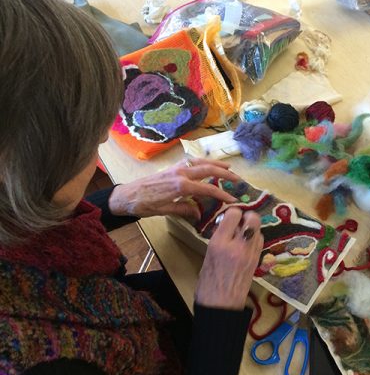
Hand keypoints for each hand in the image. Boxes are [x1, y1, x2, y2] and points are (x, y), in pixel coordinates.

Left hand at [108, 158, 239, 219]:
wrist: (127, 195)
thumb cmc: (144, 205)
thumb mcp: (166, 211)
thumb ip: (185, 210)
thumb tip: (200, 213)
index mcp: (181, 186)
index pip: (208, 189)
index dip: (222, 194)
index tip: (233, 199)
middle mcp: (181, 173)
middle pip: (209, 170)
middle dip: (225, 173)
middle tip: (238, 179)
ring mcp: (177, 168)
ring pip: (202, 162)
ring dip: (216, 163)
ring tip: (229, 167)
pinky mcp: (173, 166)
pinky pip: (192, 161)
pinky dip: (204, 161)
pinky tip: (208, 164)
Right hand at [195, 208, 263, 309]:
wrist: (221, 306)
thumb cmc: (208, 283)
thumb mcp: (207, 255)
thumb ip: (218, 238)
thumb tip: (225, 225)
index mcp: (220, 243)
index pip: (234, 214)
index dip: (232, 212)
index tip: (229, 216)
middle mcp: (238, 246)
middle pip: (253, 218)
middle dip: (247, 216)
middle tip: (239, 221)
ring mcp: (250, 253)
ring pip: (259, 229)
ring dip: (252, 227)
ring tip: (242, 234)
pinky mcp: (257, 261)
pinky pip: (260, 241)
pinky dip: (255, 238)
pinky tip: (246, 244)